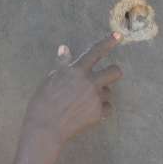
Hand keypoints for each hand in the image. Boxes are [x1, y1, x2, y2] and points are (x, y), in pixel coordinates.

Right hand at [23, 33, 123, 147]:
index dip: (108, 42)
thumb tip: (64, 48)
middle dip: (113, 72)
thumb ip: (62, 64)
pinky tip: (86, 113)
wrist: (45, 128)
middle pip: (115, 71)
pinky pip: (107, 108)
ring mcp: (95, 98)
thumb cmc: (43, 102)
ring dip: (101, 94)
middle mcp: (89, 82)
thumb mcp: (50, 79)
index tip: (119, 35)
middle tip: (105, 77)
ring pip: (109, 91)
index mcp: (76, 71)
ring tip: (84, 102)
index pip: (95, 52)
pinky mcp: (98, 113)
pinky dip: (100, 110)